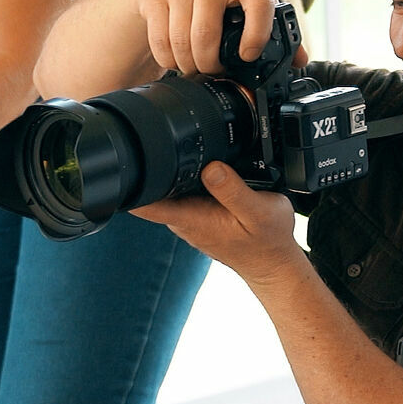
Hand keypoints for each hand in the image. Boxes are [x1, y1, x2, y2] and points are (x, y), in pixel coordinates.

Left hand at [132, 162, 307, 290]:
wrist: (272, 263)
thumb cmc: (267, 242)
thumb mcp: (259, 211)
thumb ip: (233, 191)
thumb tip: (211, 168)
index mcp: (190, 217)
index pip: (144, 204)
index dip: (132, 183)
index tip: (130, 160)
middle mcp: (183, 218)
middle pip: (152, 189)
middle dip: (153, 165)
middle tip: (165, 140)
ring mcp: (188, 217)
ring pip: (169, 188)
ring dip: (173, 170)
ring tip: (188, 151)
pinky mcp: (197, 214)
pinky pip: (184, 191)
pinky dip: (189, 178)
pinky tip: (204, 168)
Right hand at [134, 0, 304, 73]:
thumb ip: (271, 25)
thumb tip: (301, 60)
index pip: (259, 4)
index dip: (257, 36)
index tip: (248, 56)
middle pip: (208, 35)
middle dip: (209, 65)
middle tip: (211, 71)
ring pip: (182, 42)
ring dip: (187, 65)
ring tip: (192, 67)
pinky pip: (160, 40)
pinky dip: (167, 58)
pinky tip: (174, 58)